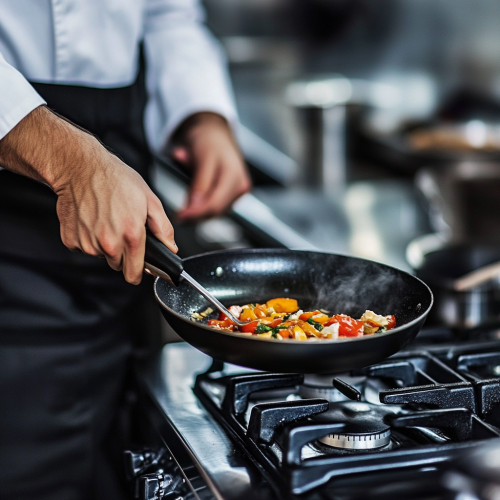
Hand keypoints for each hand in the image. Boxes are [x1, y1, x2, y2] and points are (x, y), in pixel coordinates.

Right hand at [0, 106, 176, 284]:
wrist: (81, 167)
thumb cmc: (116, 179)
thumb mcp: (150, 200)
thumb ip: (163, 228)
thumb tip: (171, 247)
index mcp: (131, 236)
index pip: (134, 274)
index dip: (139, 272)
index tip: (140, 268)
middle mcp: (108, 243)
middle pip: (118, 265)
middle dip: (122, 253)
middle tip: (122, 229)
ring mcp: (87, 242)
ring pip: (100, 256)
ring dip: (105, 244)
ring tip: (107, 220)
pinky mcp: (71, 239)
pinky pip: (83, 247)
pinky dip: (88, 237)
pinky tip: (92, 219)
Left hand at [171, 112, 250, 219]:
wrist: (214, 132)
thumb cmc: (207, 140)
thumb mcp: (201, 160)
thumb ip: (199, 184)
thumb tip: (193, 207)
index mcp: (234, 174)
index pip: (215, 203)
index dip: (196, 213)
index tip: (179, 217)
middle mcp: (241, 185)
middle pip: (217, 210)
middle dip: (197, 215)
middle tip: (179, 217)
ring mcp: (239, 190)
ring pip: (218, 211)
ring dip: (200, 213)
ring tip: (185, 208)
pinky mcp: (235, 194)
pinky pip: (219, 207)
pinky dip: (205, 208)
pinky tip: (194, 204)